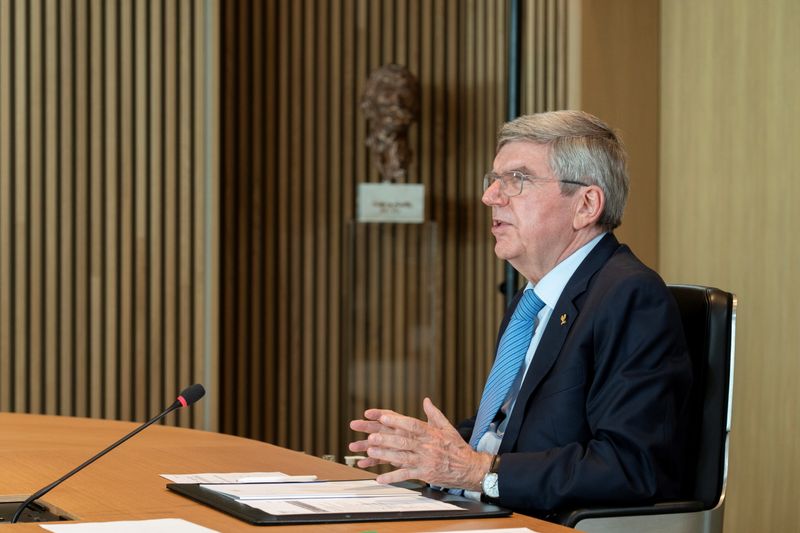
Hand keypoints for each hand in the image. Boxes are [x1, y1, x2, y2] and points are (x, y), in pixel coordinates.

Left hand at [348, 397, 492, 490]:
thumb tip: (426, 401)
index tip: (383, 417)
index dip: (398, 421)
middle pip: (404, 442)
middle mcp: (427, 447)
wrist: (470, 468)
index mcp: (431, 434)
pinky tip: (381, 478)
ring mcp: (425, 462)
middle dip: (386, 439)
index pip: (413, 425)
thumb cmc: (458, 448)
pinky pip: (406, 475)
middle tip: (371, 437)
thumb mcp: (448, 427)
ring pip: (402, 458)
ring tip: (371, 452)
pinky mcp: (425, 474)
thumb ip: (434, 414)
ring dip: (385, 455)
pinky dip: (393, 477)